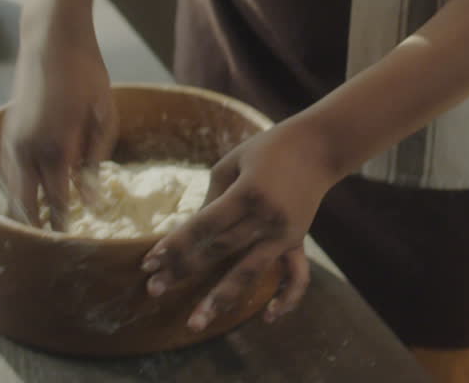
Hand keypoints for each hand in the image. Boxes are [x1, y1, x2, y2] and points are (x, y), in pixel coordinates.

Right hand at [0, 24, 116, 229]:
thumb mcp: (104, 114)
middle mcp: (28, 146)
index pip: (59, 197)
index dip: (65, 221)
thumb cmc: (88, 74)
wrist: (51, 40)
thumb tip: (93, 200)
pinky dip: (12, 191)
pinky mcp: (6, 130)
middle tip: (52, 246)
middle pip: (27, 202)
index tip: (74, 241)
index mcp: (58, 144)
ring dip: (21, 212)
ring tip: (37, 232)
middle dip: (38, 225)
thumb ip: (97, 158)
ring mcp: (12, 138)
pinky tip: (23, 202)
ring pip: (10, 189)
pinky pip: (4, 172)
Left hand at [141, 124, 335, 329]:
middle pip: (219, 251)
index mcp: (247, 193)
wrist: (319, 146)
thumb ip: (212, 198)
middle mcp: (266, 216)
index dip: (175, 244)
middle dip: (184, 271)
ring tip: (196, 322)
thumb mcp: (233, 163)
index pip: (204, 225)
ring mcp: (284, 232)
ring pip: (250, 271)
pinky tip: (269, 317)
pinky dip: (287, 299)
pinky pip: (297, 276)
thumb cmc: (268, 149)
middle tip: (154, 290)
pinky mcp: (298, 240)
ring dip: (221, 298)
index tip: (149, 262)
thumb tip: (192, 232)